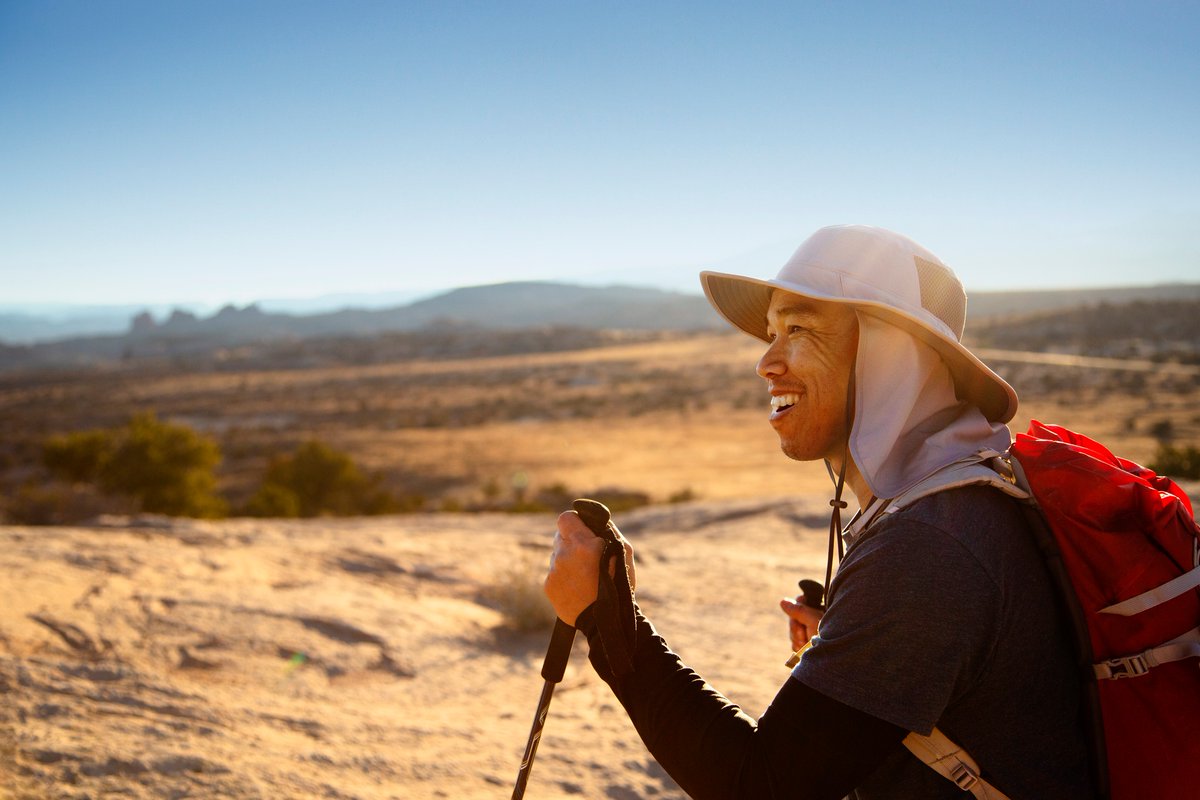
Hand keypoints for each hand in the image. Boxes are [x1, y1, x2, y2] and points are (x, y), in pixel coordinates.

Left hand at [544, 510, 635, 626]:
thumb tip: (591, 521)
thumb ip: (605, 531)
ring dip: (568, 560)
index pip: (566, 518)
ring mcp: (553, 571)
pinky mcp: (548, 585)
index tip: (582, 529)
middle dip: (572, 542)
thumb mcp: (622, 552)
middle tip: (586, 555)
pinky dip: (563, 576)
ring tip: (584, 575)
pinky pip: (554, 572)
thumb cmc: (618, 585)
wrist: (604, 622)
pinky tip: (577, 587)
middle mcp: (563, 555)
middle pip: (560, 536)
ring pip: (557, 554)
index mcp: (582, 544)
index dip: (574, 521)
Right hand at [780, 596, 822, 652]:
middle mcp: (816, 620)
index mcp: (822, 610)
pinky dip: (798, 646)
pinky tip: (804, 650)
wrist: (832, 662)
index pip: (801, 600)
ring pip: (793, 630)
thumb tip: (783, 601)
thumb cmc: (827, 640)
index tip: (802, 616)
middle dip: (796, 628)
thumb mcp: (814, 622)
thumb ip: (799, 610)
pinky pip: (794, 642)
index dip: (797, 607)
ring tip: (806, 644)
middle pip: (794, 616)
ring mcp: (811, 633)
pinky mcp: (807, 645)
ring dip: (797, 638)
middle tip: (804, 634)